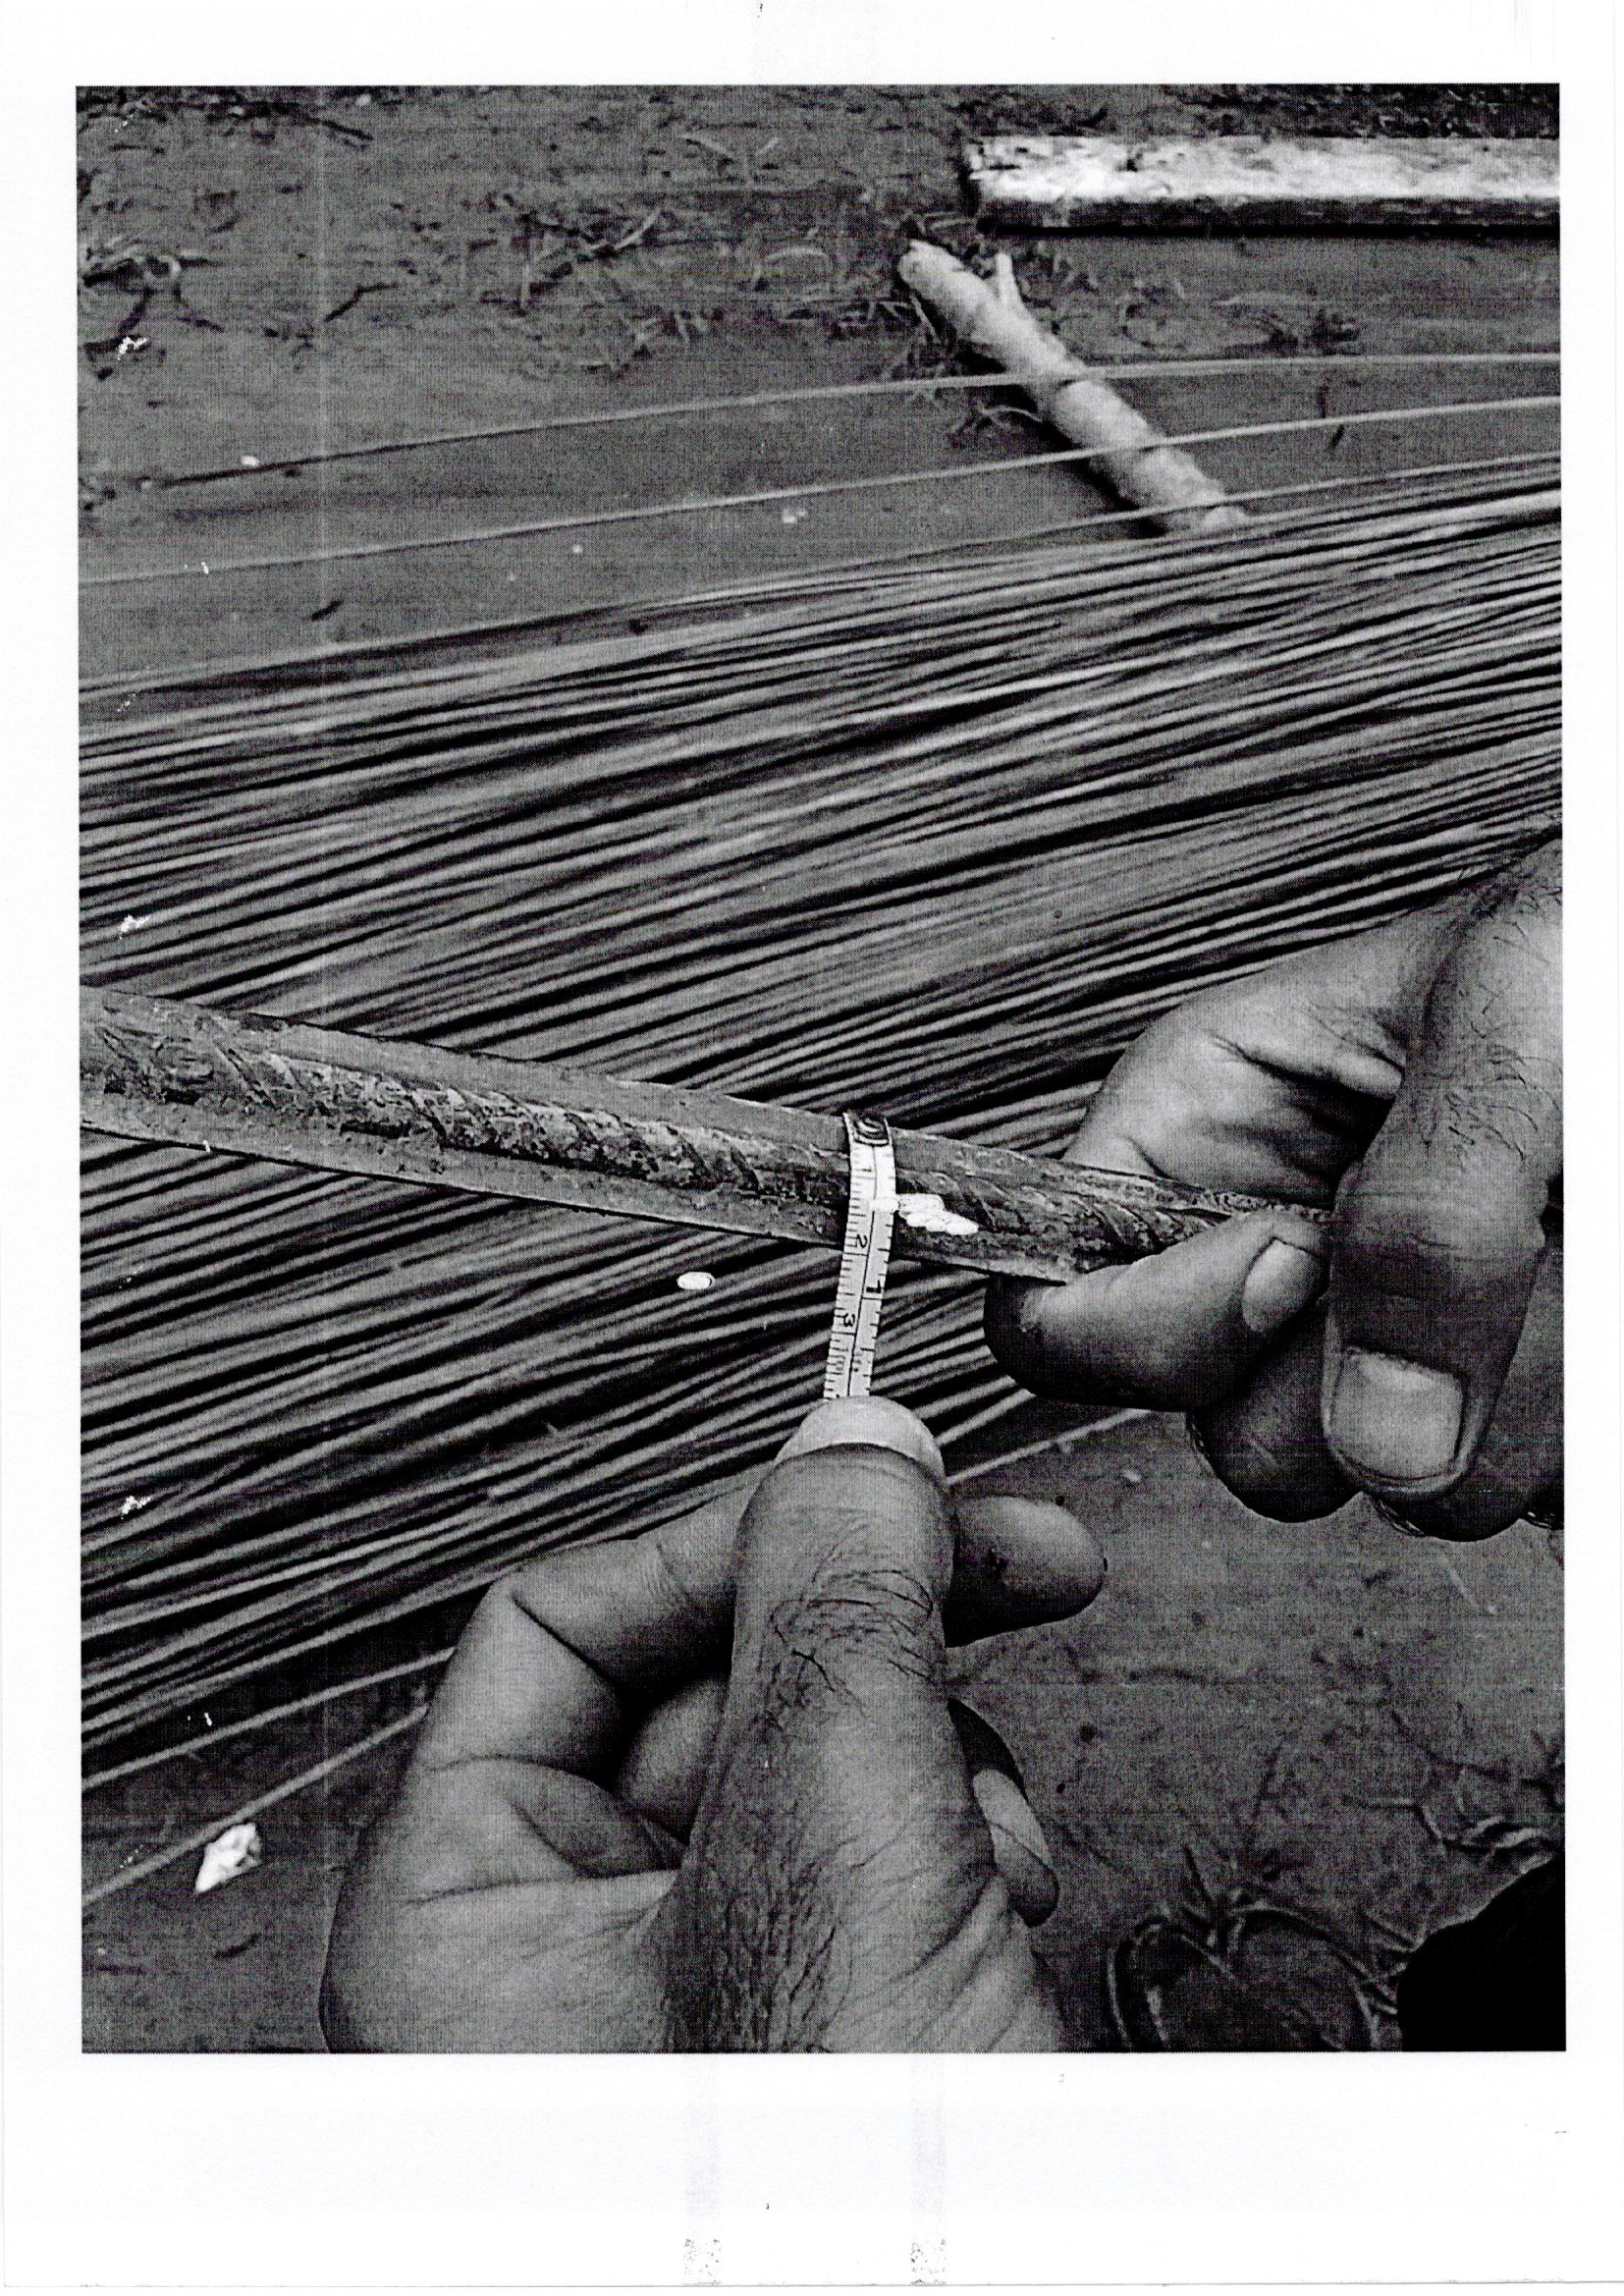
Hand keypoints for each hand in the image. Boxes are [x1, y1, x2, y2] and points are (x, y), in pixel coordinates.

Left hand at [321, 1398, 1104, 2051]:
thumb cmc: (839, 2228)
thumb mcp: (831, 1865)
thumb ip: (835, 1625)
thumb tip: (851, 1453)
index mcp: (457, 1920)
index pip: (559, 1626)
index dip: (730, 1533)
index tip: (880, 1483)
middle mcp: (550, 1964)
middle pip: (707, 1687)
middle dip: (876, 1637)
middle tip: (1011, 1564)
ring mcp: (682, 2013)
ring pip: (811, 1772)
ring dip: (939, 1754)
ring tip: (1004, 1824)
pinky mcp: (805, 2044)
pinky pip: (869, 1870)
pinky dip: (959, 1847)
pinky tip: (1010, 1890)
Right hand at [987, 842, 1559, 1539]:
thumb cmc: (1595, 955)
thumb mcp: (1504, 1033)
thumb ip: (1425, 1216)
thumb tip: (1383, 1431)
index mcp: (1200, 1127)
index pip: (1057, 1319)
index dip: (1163, 1332)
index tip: (1299, 1265)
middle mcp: (1271, 1247)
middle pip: (1235, 1437)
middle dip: (1374, 1377)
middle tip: (1493, 1252)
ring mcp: (1380, 1335)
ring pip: (1387, 1481)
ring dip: (1513, 1401)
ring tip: (1579, 1263)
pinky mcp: (1482, 1396)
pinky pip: (1501, 1486)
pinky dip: (1571, 1432)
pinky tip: (1596, 1320)